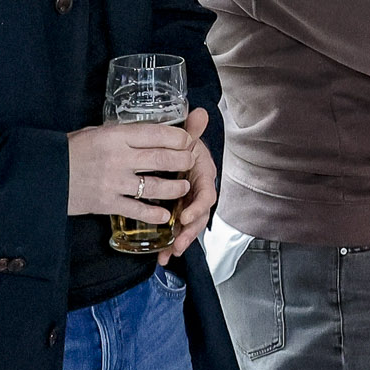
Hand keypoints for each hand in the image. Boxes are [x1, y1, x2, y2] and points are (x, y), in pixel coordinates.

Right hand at [67, 118, 197, 223]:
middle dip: (184, 160)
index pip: (157, 134)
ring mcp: (113, 182)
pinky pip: (137, 209)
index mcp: (116, 135)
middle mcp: (118, 158)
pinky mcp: (106, 203)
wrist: (42, 174)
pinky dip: (154, 213)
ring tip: (183, 187)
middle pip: (163, 159)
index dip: (179, 137)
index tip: (188, 140)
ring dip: (175, 188)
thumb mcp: (97, 132)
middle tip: (191, 161)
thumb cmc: (70, 150)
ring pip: (155, 186)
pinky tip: (165, 215)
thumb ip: (123, 134)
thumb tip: (152, 131)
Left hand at [164, 109, 216, 263]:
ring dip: (180, 241)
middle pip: (200, 216)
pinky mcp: (179, 211)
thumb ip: (192, 129)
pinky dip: (171, 243)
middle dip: (189, 232)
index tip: (186, 215)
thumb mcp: (186, 137)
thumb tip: (200, 112)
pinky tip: (162, 256)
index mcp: (204, 176)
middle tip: (177, 244)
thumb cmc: (182, 146)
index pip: (207, 194)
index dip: (198, 206)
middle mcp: (199, 193)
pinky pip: (177, 229)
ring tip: (168, 254)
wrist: (176, 152)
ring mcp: (189, 204)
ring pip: (189, 226)